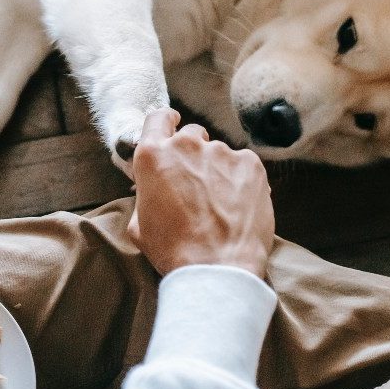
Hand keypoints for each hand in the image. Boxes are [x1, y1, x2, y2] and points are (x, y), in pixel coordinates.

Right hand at [127, 109, 274, 277]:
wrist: (217, 270)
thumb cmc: (174, 251)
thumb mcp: (139, 224)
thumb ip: (145, 194)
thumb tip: (154, 189)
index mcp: (153, 156)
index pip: (157, 118)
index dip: (165, 122)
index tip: (172, 125)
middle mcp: (186, 146)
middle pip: (191, 135)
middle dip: (193, 154)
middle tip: (197, 184)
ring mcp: (221, 152)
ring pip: (219, 153)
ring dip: (218, 171)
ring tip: (221, 204)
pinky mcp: (250, 164)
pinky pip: (243, 165)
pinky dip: (241, 180)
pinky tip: (238, 206)